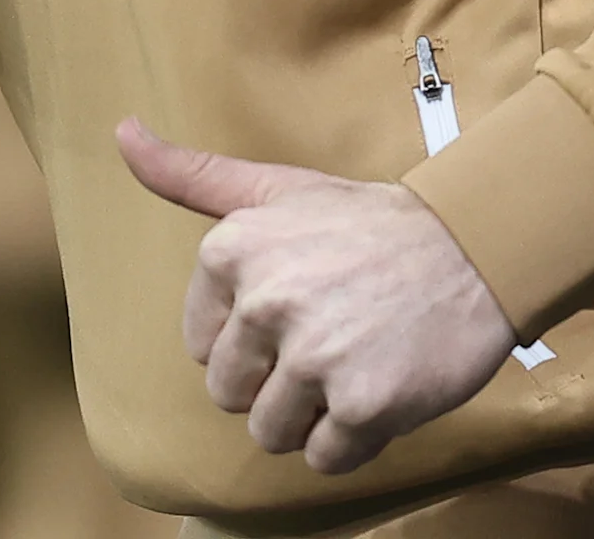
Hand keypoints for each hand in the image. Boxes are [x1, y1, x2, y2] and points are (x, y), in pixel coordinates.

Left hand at [118, 117, 515, 475]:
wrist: (473, 247)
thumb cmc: (369, 224)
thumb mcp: (274, 187)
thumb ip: (191, 175)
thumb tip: (121, 134)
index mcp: (230, 253)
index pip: (201, 347)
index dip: (249, 341)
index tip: (296, 308)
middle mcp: (264, 304)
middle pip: (231, 395)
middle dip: (276, 382)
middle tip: (330, 339)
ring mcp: (313, 358)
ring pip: (272, 433)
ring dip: (312, 416)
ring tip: (352, 364)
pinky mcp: (361, 406)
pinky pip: (325, 459)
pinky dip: (352, 441)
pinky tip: (379, 389)